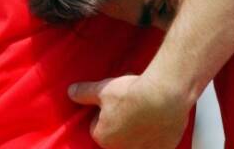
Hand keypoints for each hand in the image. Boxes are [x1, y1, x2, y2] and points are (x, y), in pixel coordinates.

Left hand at [68, 74, 190, 148]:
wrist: (164, 96)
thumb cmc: (131, 93)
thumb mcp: (103, 89)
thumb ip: (84, 93)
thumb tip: (70, 92)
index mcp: (103, 137)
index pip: (98, 126)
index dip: (105, 112)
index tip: (115, 102)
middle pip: (117, 136)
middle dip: (121, 122)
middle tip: (132, 104)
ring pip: (137, 141)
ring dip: (139, 130)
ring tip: (148, 110)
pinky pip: (156, 144)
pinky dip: (157, 135)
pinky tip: (161, 119)